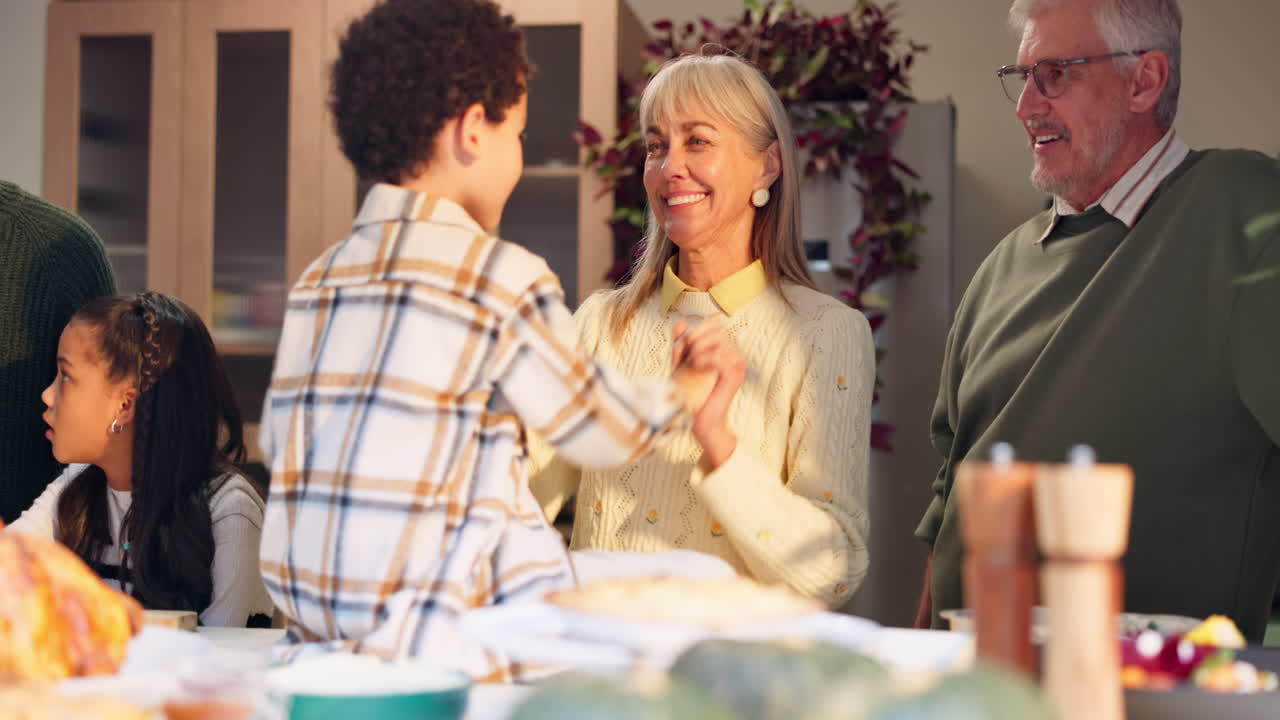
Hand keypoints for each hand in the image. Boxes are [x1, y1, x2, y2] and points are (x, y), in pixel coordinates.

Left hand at [672, 318, 744, 469]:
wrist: (701, 421)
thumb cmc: (692, 393)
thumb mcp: (681, 365)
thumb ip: (680, 344)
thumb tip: (681, 321)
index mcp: (724, 349)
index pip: (714, 324)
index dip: (697, 329)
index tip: (683, 345)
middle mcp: (734, 353)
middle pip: (717, 330)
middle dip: (697, 338)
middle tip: (686, 355)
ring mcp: (737, 364)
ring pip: (719, 341)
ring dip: (699, 349)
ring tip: (690, 363)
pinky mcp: (735, 376)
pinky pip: (720, 357)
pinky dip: (705, 358)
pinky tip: (695, 366)